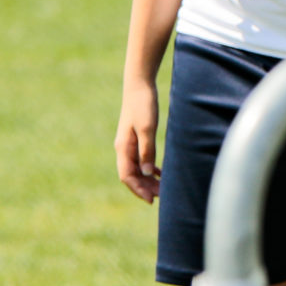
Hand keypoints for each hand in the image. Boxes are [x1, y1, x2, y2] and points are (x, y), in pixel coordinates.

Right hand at [116, 80, 162, 200]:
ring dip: (148, 180)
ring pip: (137, 168)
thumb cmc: (143, 105)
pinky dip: (149, 169)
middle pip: (132, 175)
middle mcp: (123, 148)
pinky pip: (140, 160)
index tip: (151, 200)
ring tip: (162, 189)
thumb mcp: (147, 128)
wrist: (139, 85)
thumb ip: (147, 150)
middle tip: (162, 197)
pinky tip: (160, 174)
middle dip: (145, 188)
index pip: (127, 176)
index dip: (138, 189)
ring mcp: (129, 144)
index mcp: (123, 147)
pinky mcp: (136, 138)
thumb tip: (148, 173)